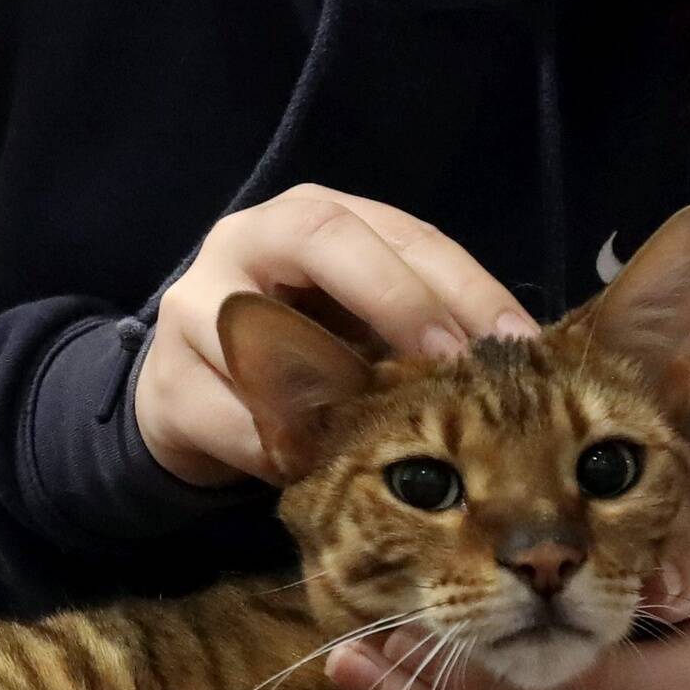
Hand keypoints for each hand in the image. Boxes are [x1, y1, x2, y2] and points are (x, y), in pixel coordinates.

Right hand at [137, 185, 532, 486]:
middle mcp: (248, 240)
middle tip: (454, 362)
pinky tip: (325, 471)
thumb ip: (424, 328)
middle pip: (322, 239)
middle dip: (398, 297)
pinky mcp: (168, 385)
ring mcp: (195, 306)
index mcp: (313, 218)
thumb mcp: (363, 330)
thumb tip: (521, 357)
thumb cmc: (302, 356)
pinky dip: (287, 451)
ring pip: (272, 331)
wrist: (192, 402)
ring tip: (393, 431)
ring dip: (338, 387)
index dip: (462, 283)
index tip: (517, 342)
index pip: (399, 232)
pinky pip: (237, 422)